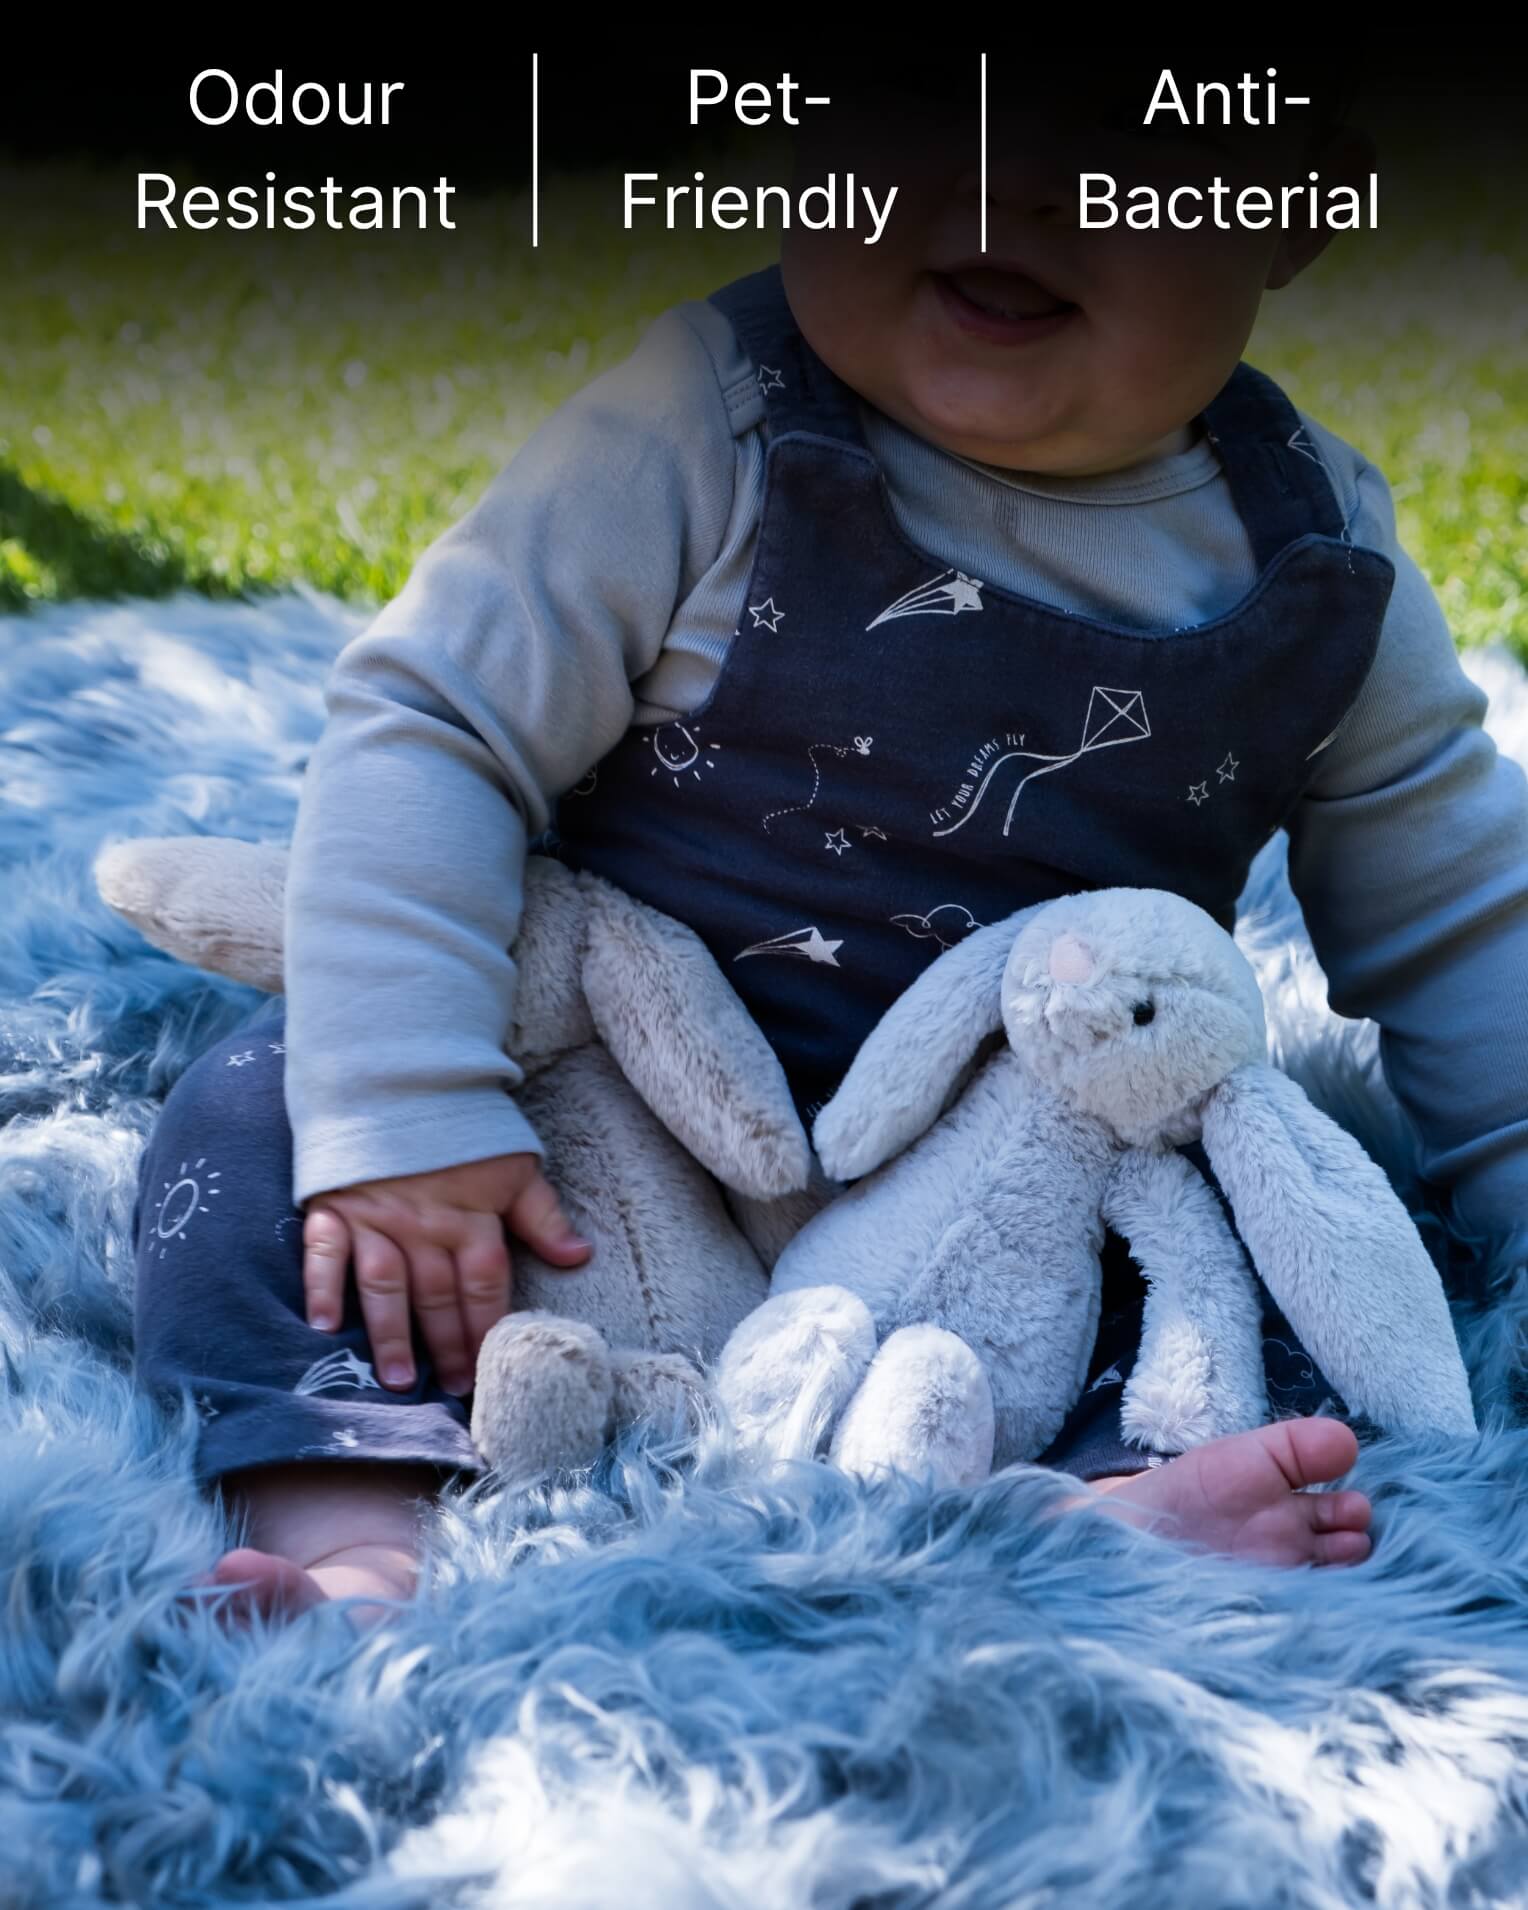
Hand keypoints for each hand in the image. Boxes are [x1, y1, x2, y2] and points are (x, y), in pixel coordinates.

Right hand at [301, 1154, 590, 1395]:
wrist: (400, 1077)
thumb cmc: (462, 1128)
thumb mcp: (515, 1164)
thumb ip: (543, 1215)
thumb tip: (581, 1257)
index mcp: (471, 1215)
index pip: (485, 1282)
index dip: (490, 1327)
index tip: (494, 1369)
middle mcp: (424, 1223)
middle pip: (438, 1293)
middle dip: (448, 1345)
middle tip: (454, 1389)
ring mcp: (376, 1217)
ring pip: (385, 1284)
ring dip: (392, 1333)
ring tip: (399, 1379)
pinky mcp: (334, 1206)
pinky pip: (324, 1251)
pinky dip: (321, 1287)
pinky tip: (323, 1326)